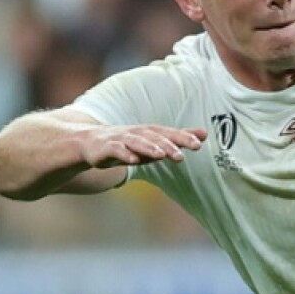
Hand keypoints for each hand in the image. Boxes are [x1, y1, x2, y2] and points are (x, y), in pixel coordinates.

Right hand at [79, 124, 206, 167]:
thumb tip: (205, 134)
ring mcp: (121, 139)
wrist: (90, 143)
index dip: (183, 137)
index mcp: (150, 133)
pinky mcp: (106, 147)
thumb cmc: (128, 144)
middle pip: (154, 137)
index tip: (199, 143)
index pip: (169, 133)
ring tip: (162, 155)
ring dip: (149, 147)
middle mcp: (137, 133)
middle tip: (182, 155)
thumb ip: (177, 139)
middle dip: (168, 144)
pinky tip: (133, 160)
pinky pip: (116, 150)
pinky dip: (124, 153)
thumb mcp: (154, 142)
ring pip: (136, 141)